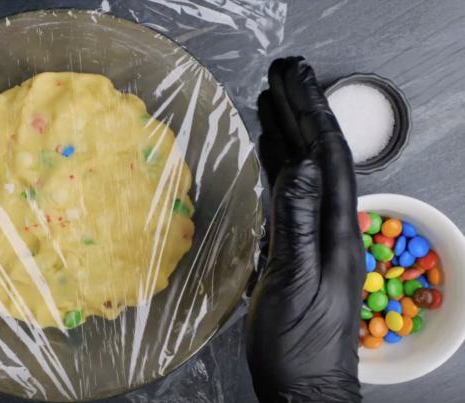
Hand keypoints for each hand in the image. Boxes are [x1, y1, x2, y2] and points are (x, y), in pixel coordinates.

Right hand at [246, 57, 363, 401]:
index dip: (310, 113)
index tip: (292, 79)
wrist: (303, 387)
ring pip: (305, 174)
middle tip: (283, 75)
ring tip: (273, 102)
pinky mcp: (296, 251)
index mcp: (336, 229)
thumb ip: (299, 224)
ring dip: (290, 134)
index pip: (328, 156)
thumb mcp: (296, 283)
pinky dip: (279, 168)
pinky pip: (289, 197)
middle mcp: (330, 227)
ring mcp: (314, 239)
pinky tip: (269, 156)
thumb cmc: (299, 344)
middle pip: (320, 156)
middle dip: (302, 111)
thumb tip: (305, 167)